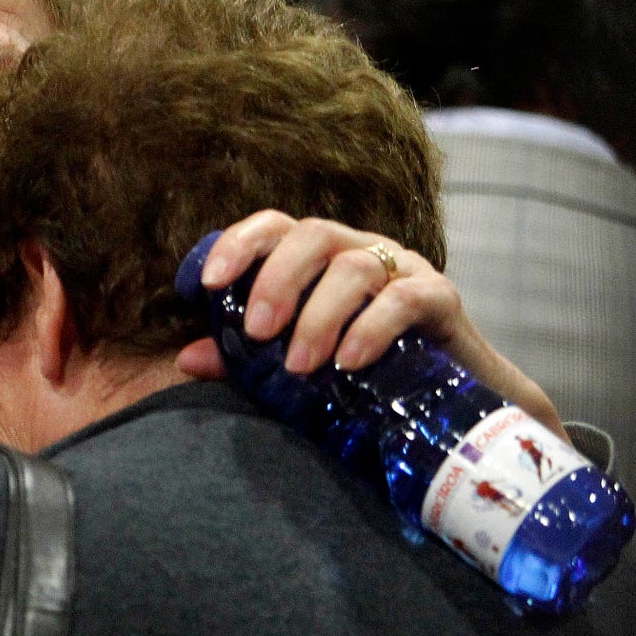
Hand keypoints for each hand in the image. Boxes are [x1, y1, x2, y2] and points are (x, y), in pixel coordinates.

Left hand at [176, 211, 565, 436]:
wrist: (450, 409)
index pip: (275, 227)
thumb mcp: (295, 370)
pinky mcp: (441, 297)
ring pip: (356, 266)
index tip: (207, 286)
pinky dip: (372, 327)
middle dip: (277, 280)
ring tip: (300, 366)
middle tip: (258, 333)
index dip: (238, 244)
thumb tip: (186, 358)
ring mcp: (403, 268)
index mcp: (318, 259)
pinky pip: (406, 297)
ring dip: (320, 315)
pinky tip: (349, 362)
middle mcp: (359, 251)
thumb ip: (243, 361)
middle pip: (312, 235)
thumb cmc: (360, 379)